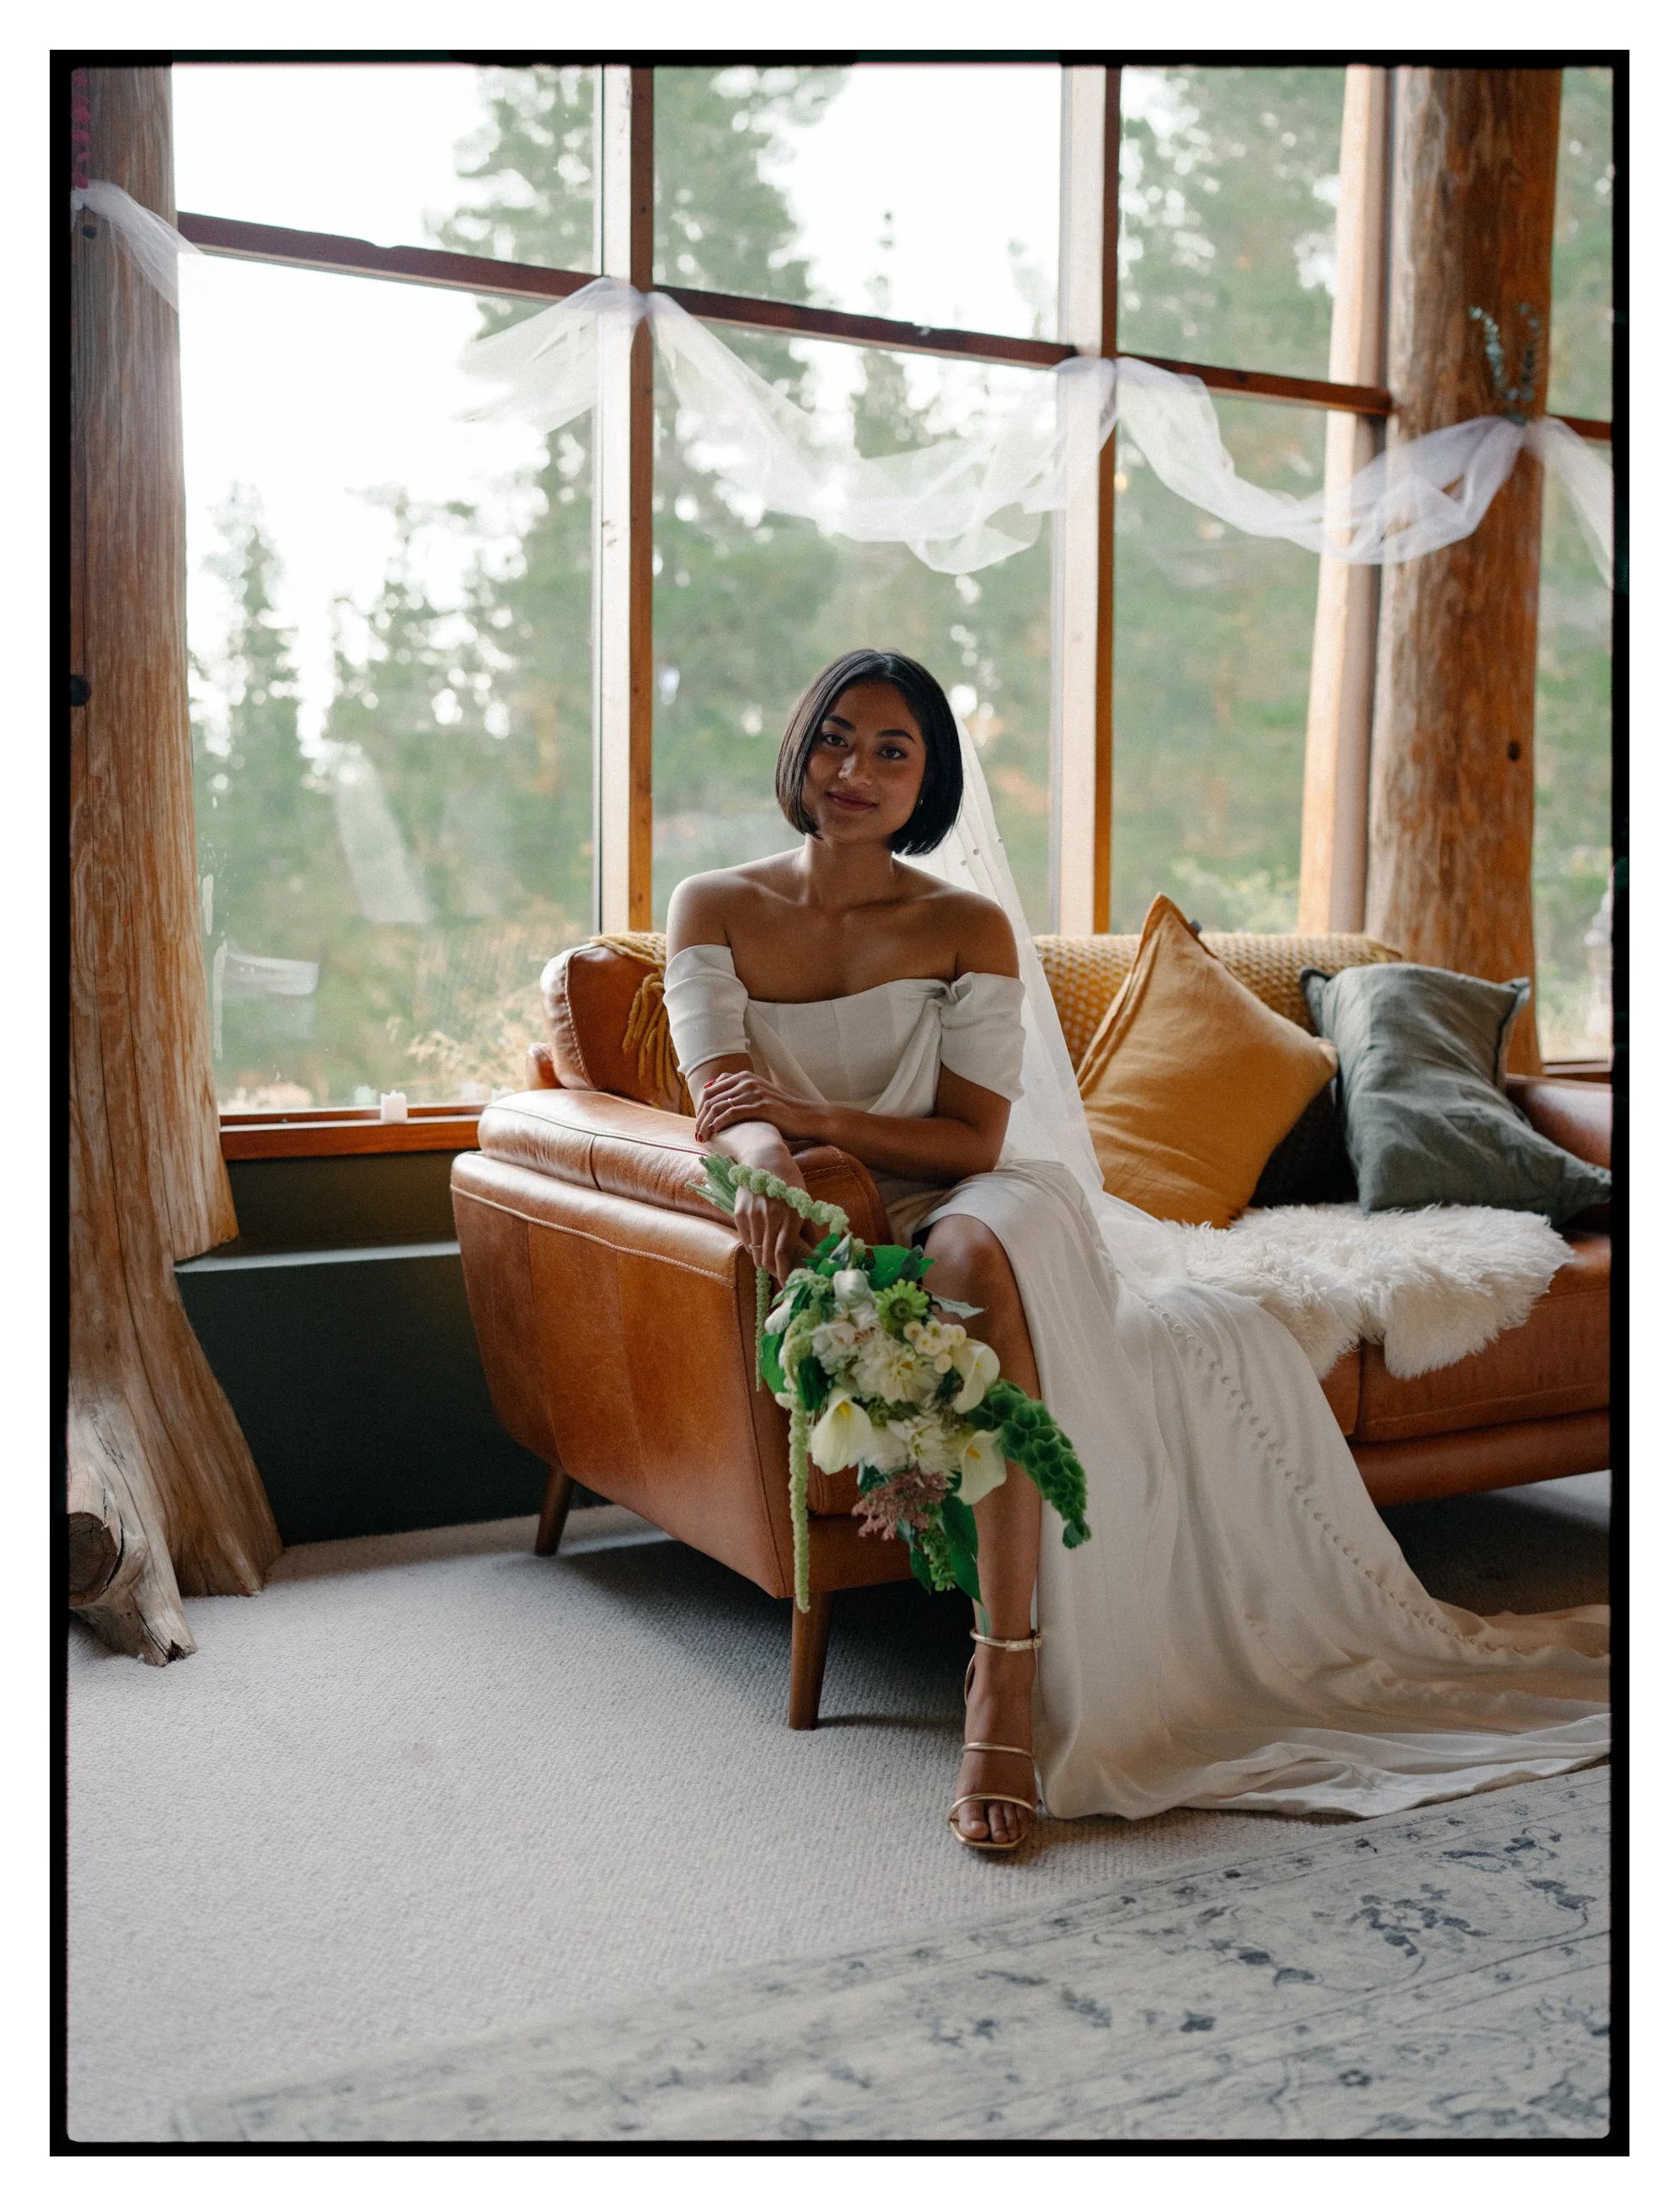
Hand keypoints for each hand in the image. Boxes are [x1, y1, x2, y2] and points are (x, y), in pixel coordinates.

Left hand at [694, 1071, 826, 1146]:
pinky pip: (732, 1114)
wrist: (806, 1117)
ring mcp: (754, 1092)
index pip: (710, 1090)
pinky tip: (715, 1133)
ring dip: (707, 1123)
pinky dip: (719, 1123)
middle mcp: (747, 1081)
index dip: (700, 1108)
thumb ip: (738, 1091)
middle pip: (711, 1098)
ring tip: (703, 1137)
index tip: (699, 1124)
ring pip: (718, 1106)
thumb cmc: (781, 1111)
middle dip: (700, 1117)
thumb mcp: (758, 1096)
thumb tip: (713, 1089)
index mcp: (744, 1076)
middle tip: (698, 1133)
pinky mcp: (761, 1106)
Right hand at [734, 1181, 815, 1283]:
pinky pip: (747, 1240)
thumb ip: (806, 1229)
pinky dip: (755, 1248)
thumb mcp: (804, 1202)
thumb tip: (813, 1254)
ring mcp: (752, 1216)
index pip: (784, 1253)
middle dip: (775, 1271)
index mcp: (790, 1215)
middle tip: (781, 1275)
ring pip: (756, 1252)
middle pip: (768, 1256)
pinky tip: (762, 1246)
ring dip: (764, 1261)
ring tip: (772, 1262)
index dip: (784, 1273)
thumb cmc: (789, 1181)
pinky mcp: (739, 1214)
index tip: (788, 1285)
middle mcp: (770, 1217)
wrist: (764, 1159)